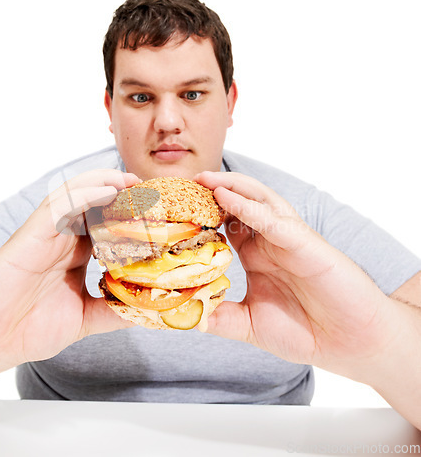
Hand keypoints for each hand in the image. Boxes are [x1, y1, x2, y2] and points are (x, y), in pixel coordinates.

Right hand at [0, 169, 139, 379]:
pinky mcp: (29, 238)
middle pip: (95, 206)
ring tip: (130, 180)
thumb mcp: (81, 320)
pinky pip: (56, 208)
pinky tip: (105, 191)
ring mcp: (46, 237)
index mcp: (74, 257)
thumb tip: (148, 311)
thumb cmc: (24, 330)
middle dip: (123, 194)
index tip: (159, 214)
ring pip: (76, 197)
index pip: (107, 227)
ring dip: (104, 184)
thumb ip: (111, 312)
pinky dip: (82, 195)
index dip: (132, 218)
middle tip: (151, 189)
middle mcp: (62, 241)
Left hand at [195, 171, 391, 376]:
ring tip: (203, 179)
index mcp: (256, 255)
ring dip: (230, 187)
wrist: (353, 344)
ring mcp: (287, 239)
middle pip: (237, 205)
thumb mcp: (251, 325)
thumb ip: (222, 317)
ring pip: (257, 201)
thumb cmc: (307, 331)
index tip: (170, 210)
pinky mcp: (305, 244)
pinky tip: (227, 198)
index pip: (222, 225)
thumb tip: (188, 318)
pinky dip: (250, 207)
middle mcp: (269, 241)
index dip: (198, 215)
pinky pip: (274, 221)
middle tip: (181, 184)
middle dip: (210, 191)